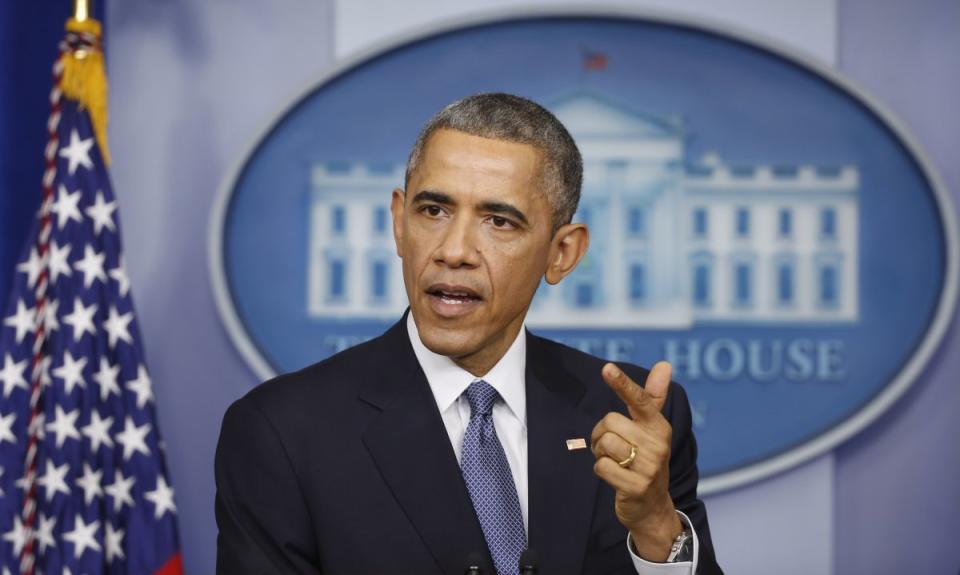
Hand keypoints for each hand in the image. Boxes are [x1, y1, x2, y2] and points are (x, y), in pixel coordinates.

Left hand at [590, 361, 682, 561]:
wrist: (652, 508)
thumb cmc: (646, 460)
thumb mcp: (651, 430)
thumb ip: (652, 397)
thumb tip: (664, 365)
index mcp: (659, 427)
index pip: (640, 400)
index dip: (622, 384)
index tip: (607, 368)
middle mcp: (657, 445)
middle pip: (610, 422)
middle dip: (602, 433)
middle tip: (613, 447)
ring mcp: (649, 467)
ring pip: (604, 443)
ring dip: (600, 452)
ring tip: (615, 461)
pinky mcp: (636, 487)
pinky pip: (601, 467)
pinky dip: (601, 470)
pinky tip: (614, 476)